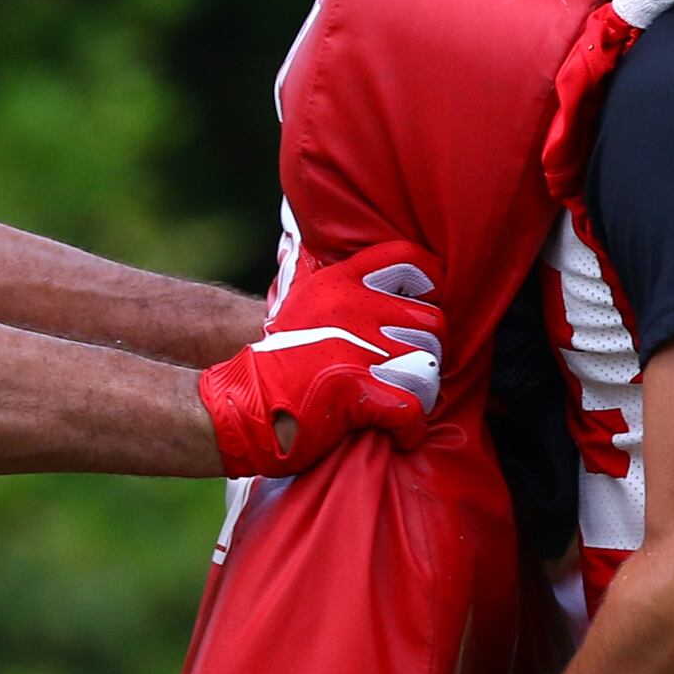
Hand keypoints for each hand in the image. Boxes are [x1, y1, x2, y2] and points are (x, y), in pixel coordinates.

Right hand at [196, 239, 443, 476]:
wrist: (241, 401)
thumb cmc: (275, 355)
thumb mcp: (297, 296)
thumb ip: (323, 274)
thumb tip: (310, 240)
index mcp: (343, 282)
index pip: (411, 261)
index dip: (429, 285)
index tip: (422, 310)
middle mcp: (355, 310)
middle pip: (432, 323)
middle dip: (430, 351)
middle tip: (413, 369)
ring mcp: (357, 352)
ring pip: (429, 367)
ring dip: (424, 392)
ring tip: (406, 401)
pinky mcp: (356, 394)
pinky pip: (410, 410)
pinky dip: (411, 429)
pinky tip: (400, 433)